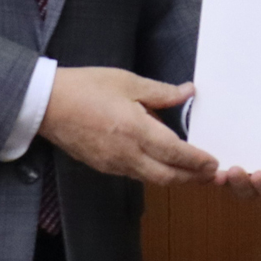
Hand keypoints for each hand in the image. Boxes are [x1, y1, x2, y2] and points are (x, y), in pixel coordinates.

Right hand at [38, 67, 218, 186]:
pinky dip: (153, 173)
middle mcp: (127, 154)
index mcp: (136, 131)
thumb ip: (160, 92)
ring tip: (190, 172)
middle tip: (209, 175)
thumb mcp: (127, 81)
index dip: (197, 161)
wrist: (47, 104)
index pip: (176, 153)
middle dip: (191, 178)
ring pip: (151, 179)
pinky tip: (160, 163)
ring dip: (173, 178)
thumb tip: (187, 92)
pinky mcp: (103, 166)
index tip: (213, 164)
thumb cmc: (86, 87)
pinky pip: (135, 174)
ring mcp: (113, 164)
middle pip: (167, 176)